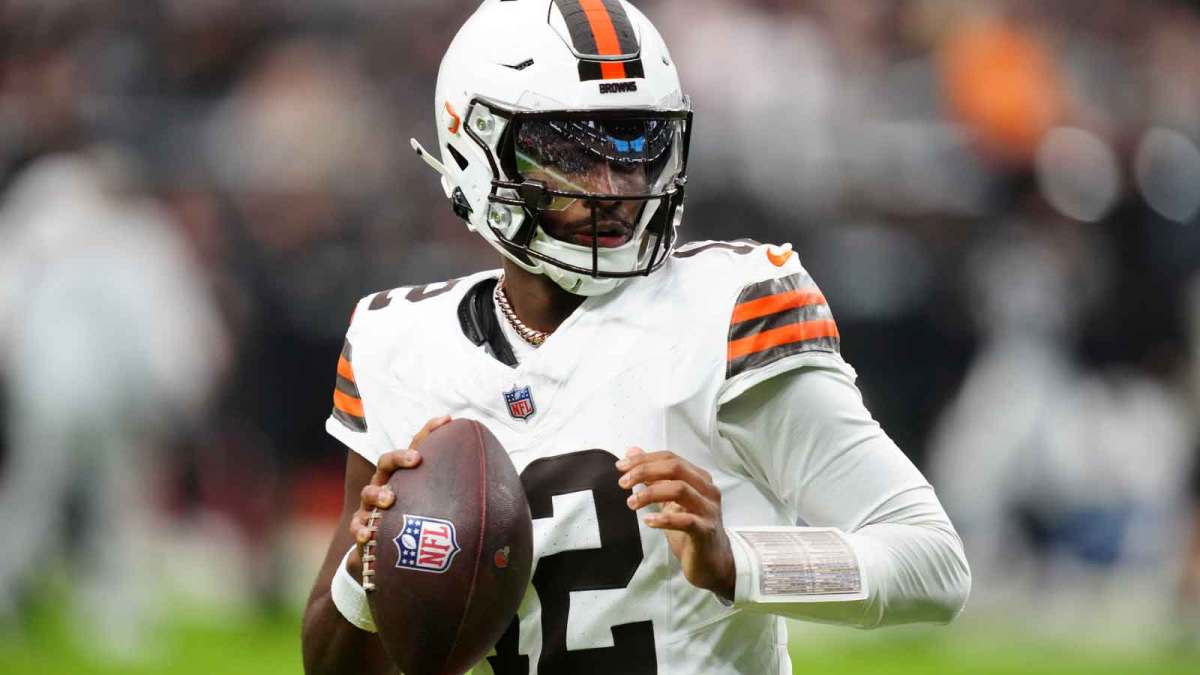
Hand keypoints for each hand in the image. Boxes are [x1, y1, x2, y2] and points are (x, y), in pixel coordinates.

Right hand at [347, 415, 452, 580]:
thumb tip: (504, 496)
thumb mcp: (440, 508)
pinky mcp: (362, 528)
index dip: (429, 432)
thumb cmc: (419, 523)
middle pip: (387, 462)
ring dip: (377, 492)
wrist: (388, 555)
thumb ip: (462, 499)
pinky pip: (357, 526)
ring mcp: (372, 506)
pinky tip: (368, 534)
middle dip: (400, 457)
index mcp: (407, 477)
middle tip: (416, 460)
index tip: (447, 420)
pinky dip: (360, 529)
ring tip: (389, 499)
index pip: (417, 447)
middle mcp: (387, 485)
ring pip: (368, 491)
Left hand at [616, 447, 735, 602]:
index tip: (621, 467)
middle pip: (675, 468)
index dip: (644, 459)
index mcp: (699, 478)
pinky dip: (664, 519)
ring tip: (631, 503)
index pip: (670, 458)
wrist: (711, 562)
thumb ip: (654, 476)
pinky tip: (648, 521)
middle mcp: (707, 489)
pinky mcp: (706, 531)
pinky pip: (686, 521)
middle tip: (623, 483)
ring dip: (651, 493)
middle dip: (645, 471)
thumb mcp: (669, 500)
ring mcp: (708, 510)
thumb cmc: (689, 529)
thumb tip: (632, 452)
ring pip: (680, 489)